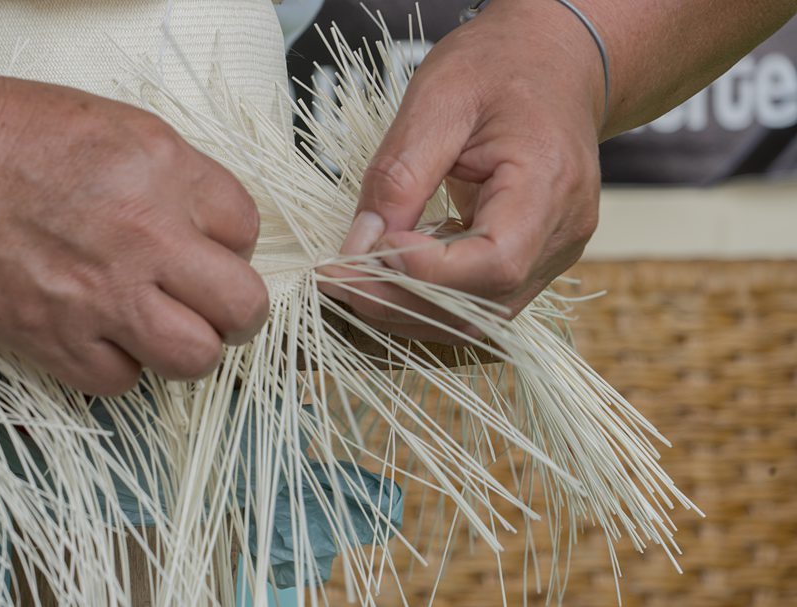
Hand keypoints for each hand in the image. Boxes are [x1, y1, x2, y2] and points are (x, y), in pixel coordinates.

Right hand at [0, 76, 268, 395]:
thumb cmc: (7, 133)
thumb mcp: (115, 126)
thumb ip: (176, 177)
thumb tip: (212, 228)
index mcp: (164, 171)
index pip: (247, 229)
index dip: (232, 244)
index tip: (210, 248)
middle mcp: (144, 237)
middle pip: (242, 307)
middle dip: (238, 313)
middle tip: (217, 308)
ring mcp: (100, 295)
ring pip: (195, 358)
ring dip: (189, 348)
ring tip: (163, 328)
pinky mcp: (53, 340)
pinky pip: (119, 382)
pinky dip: (116, 366)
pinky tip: (99, 336)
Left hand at [323, 0, 604, 341]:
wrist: (554, 61)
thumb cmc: (500, 68)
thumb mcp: (438, 99)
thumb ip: (401, 175)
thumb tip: (363, 242)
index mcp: (549, 184)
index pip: (496, 261)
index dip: (425, 272)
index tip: (366, 248)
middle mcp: (561, 232)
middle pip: (483, 304)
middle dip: (401, 301)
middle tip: (336, 279)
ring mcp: (553, 253)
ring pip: (479, 318)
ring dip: (408, 310)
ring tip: (352, 279)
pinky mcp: (532, 261)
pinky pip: (478, 302)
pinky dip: (427, 298)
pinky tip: (388, 271)